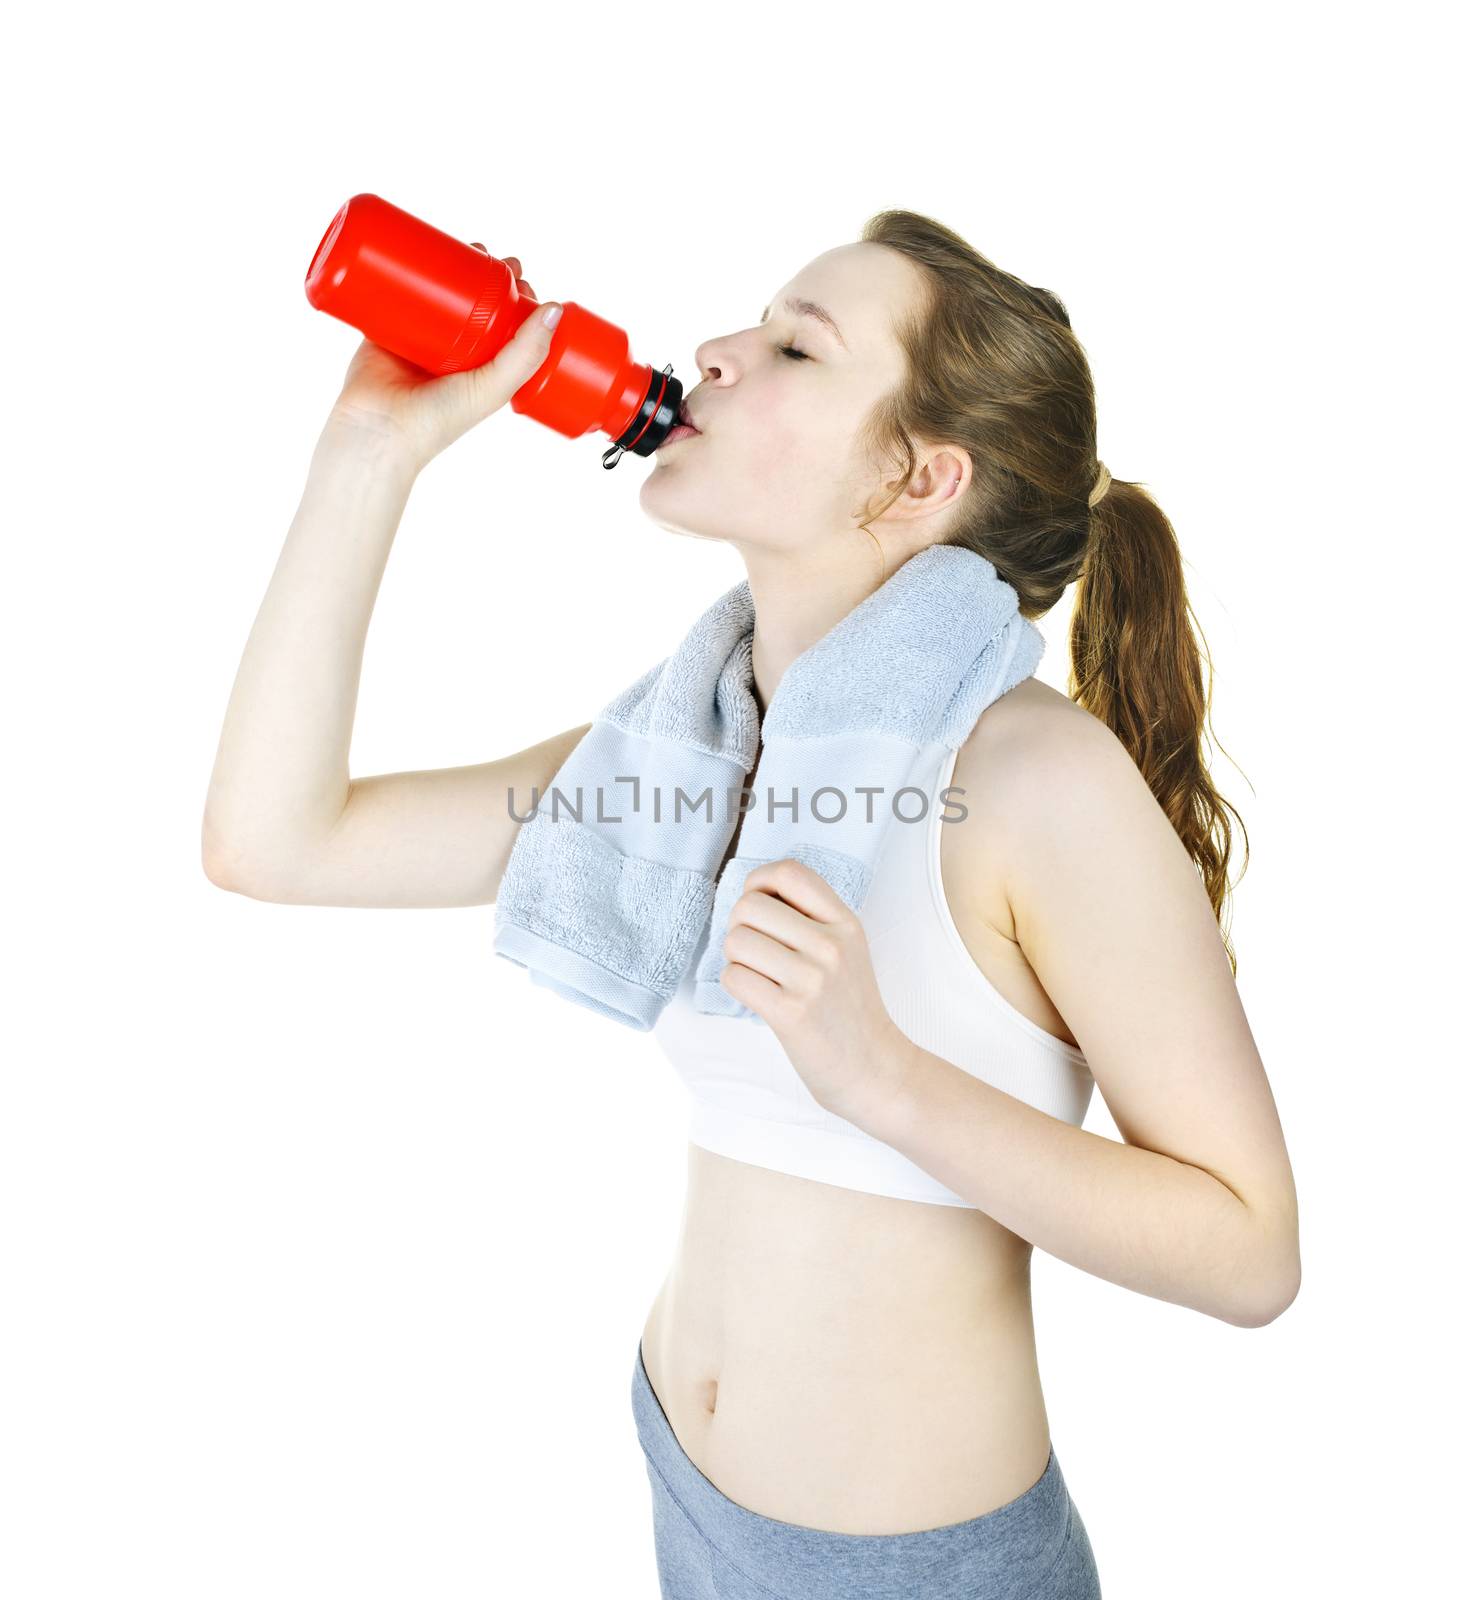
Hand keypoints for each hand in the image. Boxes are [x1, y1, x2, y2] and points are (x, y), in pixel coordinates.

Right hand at [328, 249, 559, 471]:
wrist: (378, 429)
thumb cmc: (438, 420)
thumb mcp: (494, 387)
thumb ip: (525, 353)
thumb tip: (554, 309)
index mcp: (481, 370)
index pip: (505, 325)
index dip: (515, 299)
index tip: (520, 276)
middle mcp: (453, 354)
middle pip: (473, 303)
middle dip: (485, 275)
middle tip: (492, 256)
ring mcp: (418, 340)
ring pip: (438, 295)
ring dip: (451, 267)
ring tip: (465, 246)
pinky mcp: (385, 329)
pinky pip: (397, 294)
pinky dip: (407, 272)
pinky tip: (420, 248)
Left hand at [718, 858, 913, 1124]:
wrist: (873, 1068)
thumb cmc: (850, 1007)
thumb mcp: (847, 947)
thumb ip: (811, 917)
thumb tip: (754, 892)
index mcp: (845, 922)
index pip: (788, 872)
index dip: (758, 881)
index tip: (759, 904)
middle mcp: (830, 945)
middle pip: (749, 906)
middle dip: (739, 926)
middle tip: (754, 949)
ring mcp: (811, 979)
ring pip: (736, 940)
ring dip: (735, 958)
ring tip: (757, 973)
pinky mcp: (790, 1013)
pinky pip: (734, 976)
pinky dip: (736, 984)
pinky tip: (757, 994)